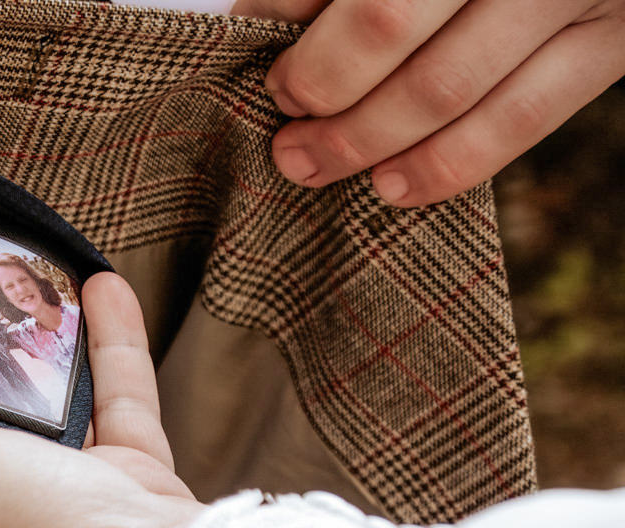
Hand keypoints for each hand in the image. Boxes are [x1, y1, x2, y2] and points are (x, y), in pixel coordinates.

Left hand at [232, 0, 624, 205]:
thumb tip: (256, 23)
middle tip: (287, 138)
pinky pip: (520, 119)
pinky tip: (392, 187)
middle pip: (385, 24)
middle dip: (321, 92)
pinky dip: (446, 164)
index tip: (270, 77)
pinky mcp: (612, 42)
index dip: (292, 25)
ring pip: (445, 84)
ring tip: (313, 166)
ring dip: (365, 140)